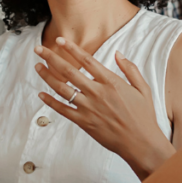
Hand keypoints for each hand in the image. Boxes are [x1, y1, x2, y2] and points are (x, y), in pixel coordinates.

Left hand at [34, 35, 172, 178]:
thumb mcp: (143, 88)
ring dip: (47, 76)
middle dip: (52, 58)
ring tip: (38, 67)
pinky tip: (41, 94)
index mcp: (111, 82)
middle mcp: (97, 93)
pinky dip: (50, 102)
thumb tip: (118, 53)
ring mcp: (89, 108)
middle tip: (39, 49)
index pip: (87, 60)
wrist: (140, 143)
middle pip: (69, 71)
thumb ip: (129, 69)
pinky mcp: (84, 122)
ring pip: (62, 89)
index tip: (60, 40)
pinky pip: (63, 110)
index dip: (71, 48)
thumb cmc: (143, 116)